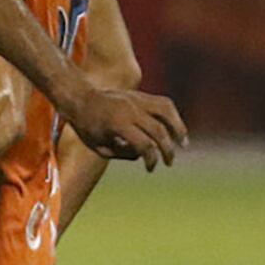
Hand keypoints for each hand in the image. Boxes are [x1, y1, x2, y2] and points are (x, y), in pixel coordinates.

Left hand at [62, 86, 187, 169]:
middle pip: (158, 131)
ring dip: (178, 127)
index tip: (150, 169)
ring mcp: (136, 100)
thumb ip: (123, 154)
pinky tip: (176, 128)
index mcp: (118, 125)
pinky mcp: (140, 95)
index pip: (144, 145)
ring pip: (166, 110)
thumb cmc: (87, 127)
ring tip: (183, 143)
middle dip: (167, 150)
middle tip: (169, 163)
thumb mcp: (99, 147)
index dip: (151, 160)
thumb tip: (143, 154)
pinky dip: (172, 116)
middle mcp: (130, 110)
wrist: (80, 99)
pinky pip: (162, 103)